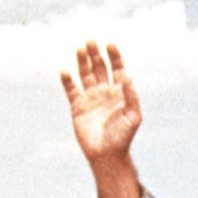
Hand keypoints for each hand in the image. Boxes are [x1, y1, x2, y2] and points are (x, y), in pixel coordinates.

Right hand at [61, 41, 140, 165]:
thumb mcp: (133, 117)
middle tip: (91, 42)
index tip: (110, 44)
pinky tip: (65, 71)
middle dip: (95, 54)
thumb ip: (131, 97)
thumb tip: (127, 77)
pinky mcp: (77, 107)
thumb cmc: (123, 138)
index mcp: (119, 93)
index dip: (114, 56)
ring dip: (82, 62)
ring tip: (80, 49)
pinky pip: (71, 90)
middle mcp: (104, 92)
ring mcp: (90, 98)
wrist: (107, 155)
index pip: (116, 69)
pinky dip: (67, 81)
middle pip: (99, 68)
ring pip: (85, 75)